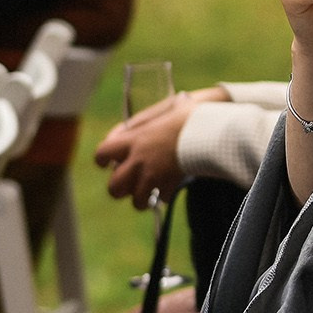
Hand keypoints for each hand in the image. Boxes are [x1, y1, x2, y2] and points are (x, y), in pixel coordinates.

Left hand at [95, 87, 228, 205]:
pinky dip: (164, 196)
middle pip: (114, 186)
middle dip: (119, 188)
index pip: (102, 152)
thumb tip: (131, 129)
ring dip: (141, 198)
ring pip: (136, 200)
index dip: (102, 159)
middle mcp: (138, 160)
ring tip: (148, 193)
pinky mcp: (170, 185)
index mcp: (133, 139)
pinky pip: (161, 199)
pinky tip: (169, 189)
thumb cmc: (189, 115)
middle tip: (128, 183)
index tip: (105, 162)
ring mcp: (153, 175)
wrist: (210, 131)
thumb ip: (145, 121)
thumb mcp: (162, 111)